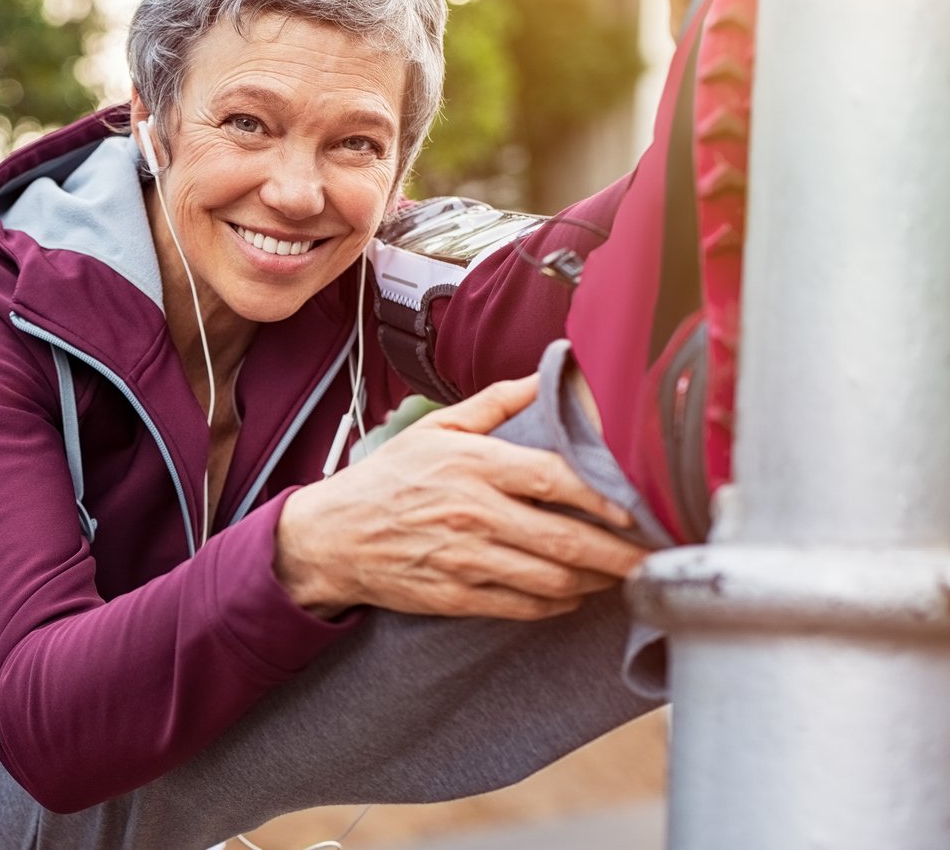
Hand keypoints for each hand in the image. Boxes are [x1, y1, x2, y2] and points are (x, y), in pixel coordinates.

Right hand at [275, 374, 650, 620]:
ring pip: (553, 579)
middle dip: (620, 554)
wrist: (329, 538)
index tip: (636, 511)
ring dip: (594, 581)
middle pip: (566, 539)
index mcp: (472, 465)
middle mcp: (472, 514)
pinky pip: (524, 607)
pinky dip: (558, 604)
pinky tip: (571, 593)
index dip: (604, 498)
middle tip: (652, 559)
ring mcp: (465, 560)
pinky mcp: (456, 596)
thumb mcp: (434, 428)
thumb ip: (496, 404)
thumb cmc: (385, 481)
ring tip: (618, 576)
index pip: (555, 480)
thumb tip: (547, 375)